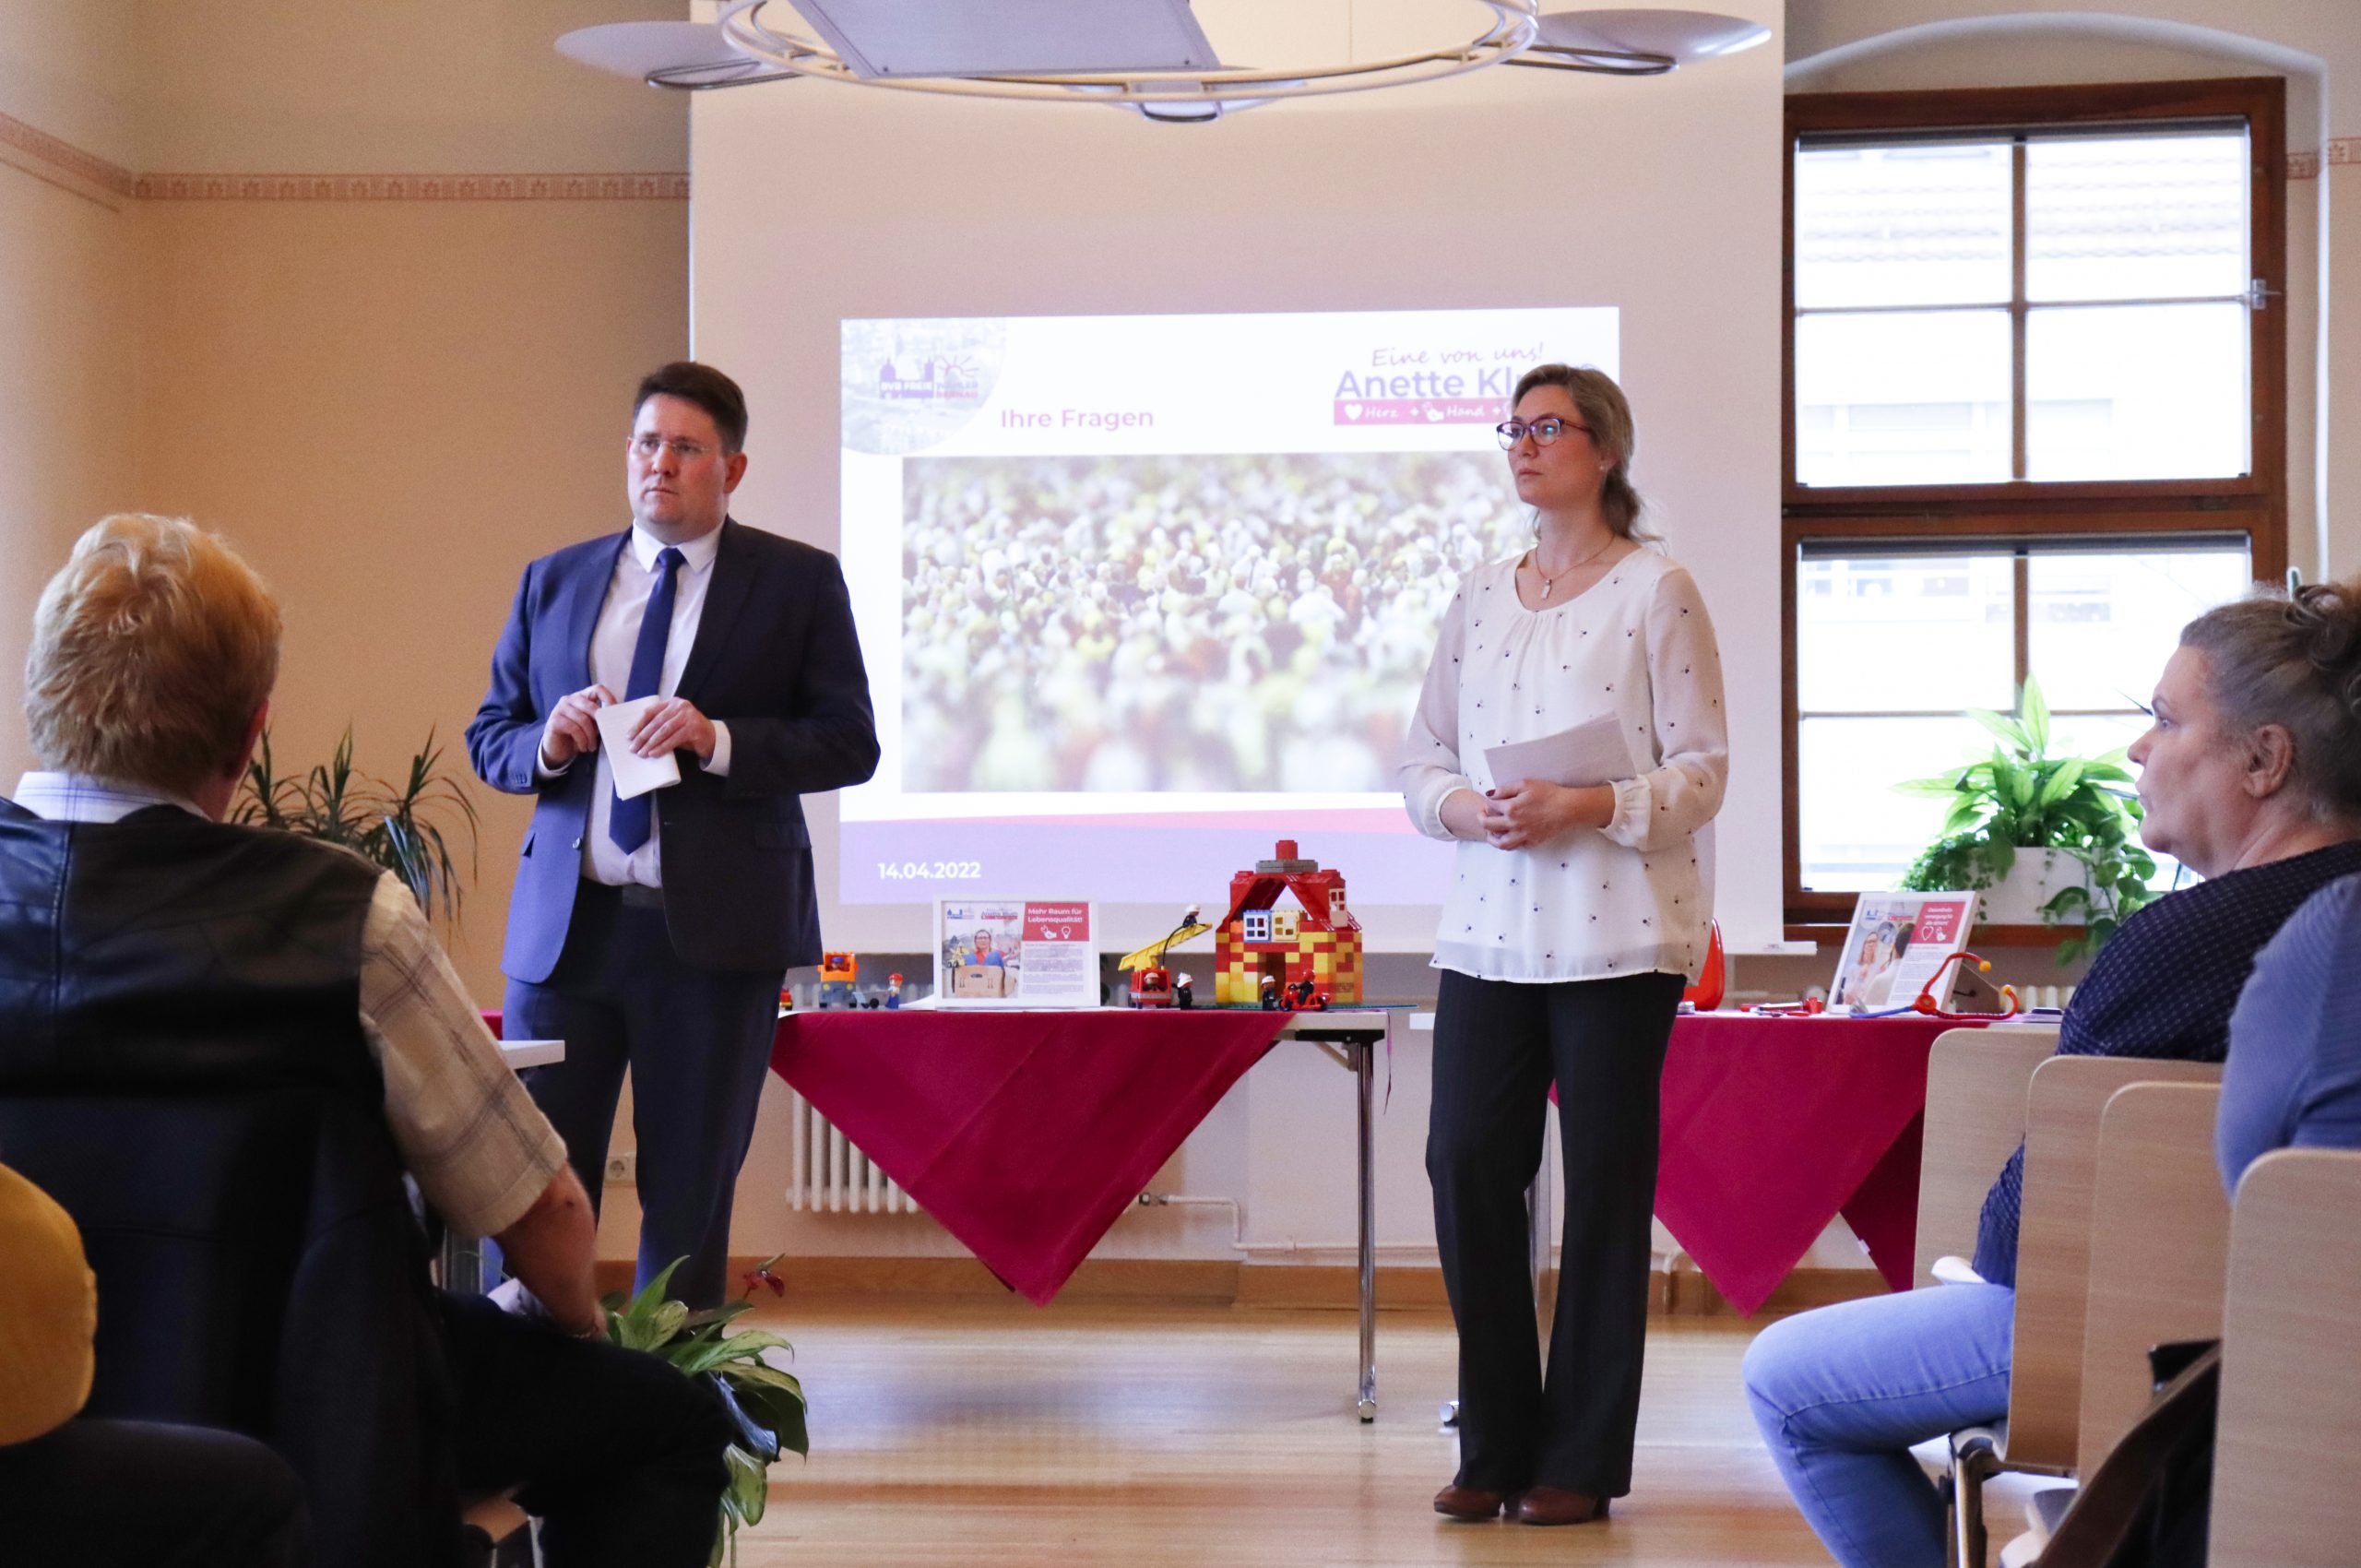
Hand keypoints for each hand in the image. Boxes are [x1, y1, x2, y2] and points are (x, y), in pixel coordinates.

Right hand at [540, 684, 617, 768]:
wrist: (558, 750)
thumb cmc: (577, 736)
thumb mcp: (592, 725)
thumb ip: (600, 718)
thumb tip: (617, 718)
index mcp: (581, 697)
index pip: (598, 689)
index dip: (609, 698)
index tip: (615, 713)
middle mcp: (569, 699)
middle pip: (591, 706)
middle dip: (600, 723)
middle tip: (604, 735)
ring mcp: (560, 709)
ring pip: (583, 719)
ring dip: (590, 736)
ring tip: (592, 747)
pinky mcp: (554, 721)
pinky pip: (573, 728)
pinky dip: (582, 740)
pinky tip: (583, 747)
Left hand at [628, 696, 716, 761]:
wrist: (712, 738)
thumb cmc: (688, 732)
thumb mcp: (673, 724)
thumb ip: (659, 725)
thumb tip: (637, 736)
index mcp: (672, 702)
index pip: (651, 711)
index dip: (638, 724)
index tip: (629, 736)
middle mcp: (680, 706)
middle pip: (656, 722)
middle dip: (642, 736)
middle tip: (633, 748)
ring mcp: (688, 716)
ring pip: (664, 730)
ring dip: (651, 743)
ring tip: (642, 753)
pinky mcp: (693, 728)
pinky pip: (674, 739)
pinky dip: (663, 747)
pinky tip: (654, 754)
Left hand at [1480, 779, 1613, 850]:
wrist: (1568, 809)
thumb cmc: (1549, 793)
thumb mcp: (1526, 784)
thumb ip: (1505, 789)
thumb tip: (1490, 794)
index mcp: (1511, 808)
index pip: (1489, 806)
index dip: (1488, 802)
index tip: (1491, 800)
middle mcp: (1513, 824)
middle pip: (1488, 825)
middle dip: (1482, 818)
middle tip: (1483, 814)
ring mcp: (1522, 835)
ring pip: (1499, 843)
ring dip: (1491, 837)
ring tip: (1491, 831)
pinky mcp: (1531, 842)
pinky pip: (1514, 847)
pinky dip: (1507, 842)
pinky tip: (1508, 835)